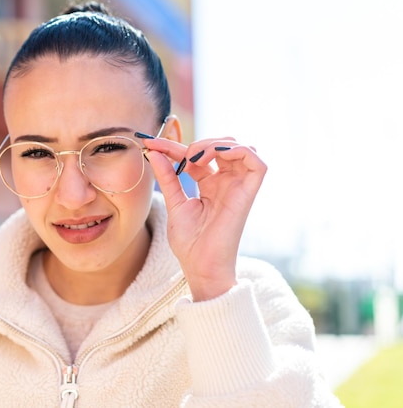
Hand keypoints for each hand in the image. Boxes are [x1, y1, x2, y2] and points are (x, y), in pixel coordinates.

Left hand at [142, 137, 266, 300]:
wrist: (200, 265)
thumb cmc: (190, 243)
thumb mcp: (174, 202)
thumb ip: (167, 176)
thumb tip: (154, 152)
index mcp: (210, 185)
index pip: (197, 156)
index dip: (175, 146)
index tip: (152, 143)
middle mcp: (227, 183)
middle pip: (221, 146)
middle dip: (199, 142)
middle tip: (180, 155)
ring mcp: (238, 187)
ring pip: (240, 148)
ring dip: (217, 143)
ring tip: (195, 156)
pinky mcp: (248, 194)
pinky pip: (257, 162)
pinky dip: (238, 150)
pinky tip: (213, 156)